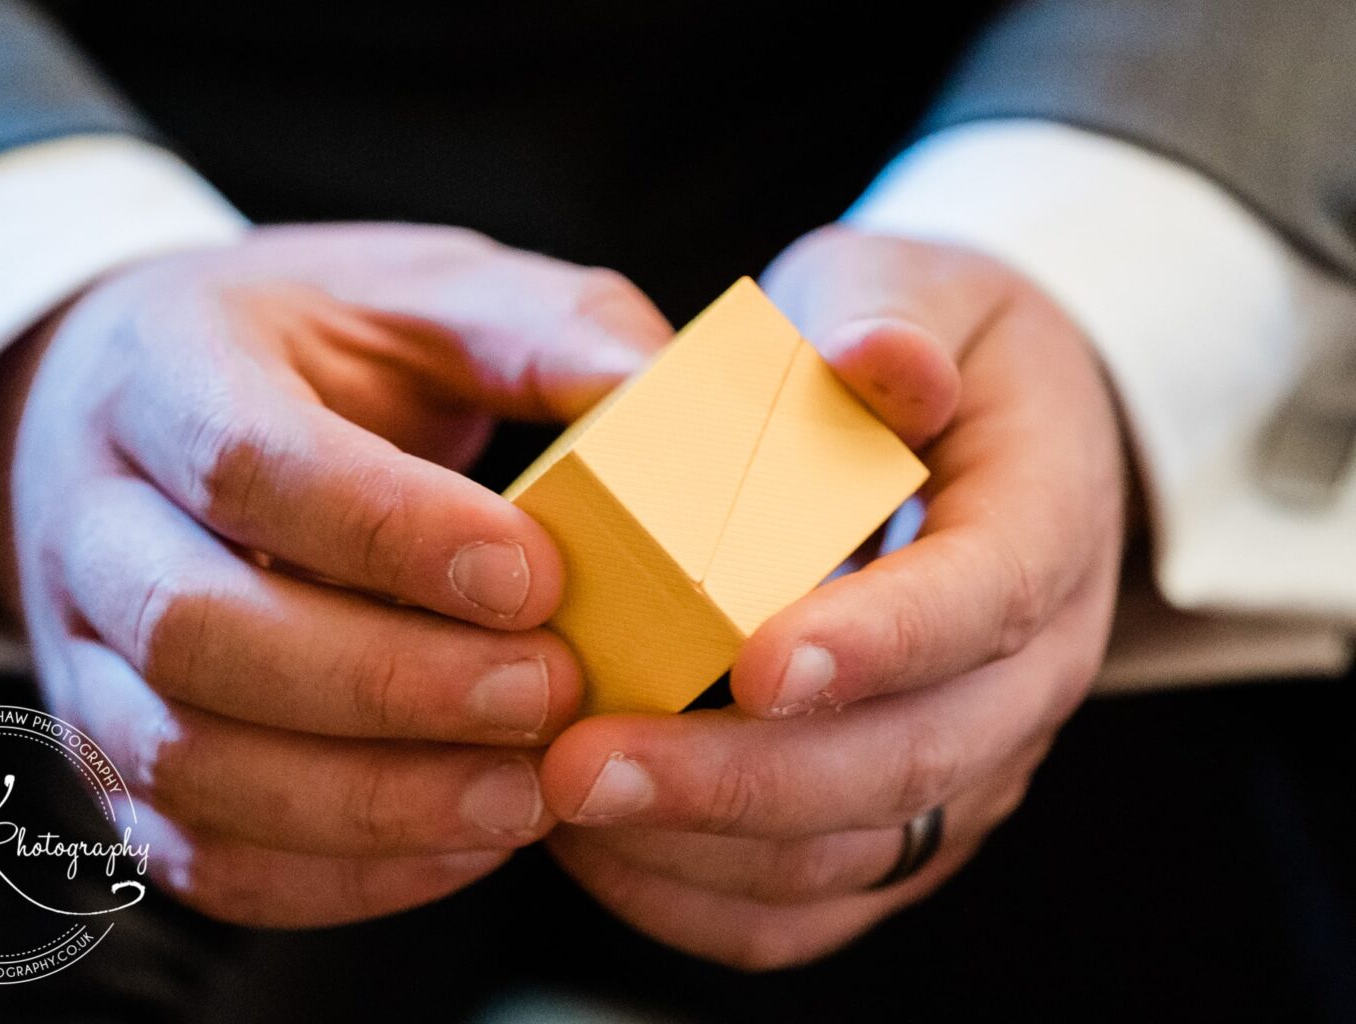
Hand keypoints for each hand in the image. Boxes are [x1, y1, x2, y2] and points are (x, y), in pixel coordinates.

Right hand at [0, 224, 670, 925]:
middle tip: (553, 692)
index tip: (537, 576)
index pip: (248, 465)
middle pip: (198, 631)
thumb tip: (668, 394)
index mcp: (161, 372)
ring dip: (372, 801)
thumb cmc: (313, 346)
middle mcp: (90, 520)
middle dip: (389, 682)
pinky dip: (335, 874)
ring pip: (186, 762)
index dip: (392, 533)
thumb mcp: (422, 292)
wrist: (145, 407)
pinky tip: (463, 844)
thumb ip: (540, 330)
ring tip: (528, 795)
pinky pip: (199, 850)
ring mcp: (83, 651)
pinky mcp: (116, 753)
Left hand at [538, 227, 1127, 968]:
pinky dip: (702, 895)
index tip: (749, 664)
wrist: (982, 435)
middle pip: (908, 763)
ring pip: (853, 853)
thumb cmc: (926, 347)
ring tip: (560, 800)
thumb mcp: (918, 290)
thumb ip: (894, 320)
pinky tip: (598, 849)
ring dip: (701, 845)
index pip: (979, 603)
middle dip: (738, 781)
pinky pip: (813, 903)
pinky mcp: (904, 816)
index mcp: (1045, 529)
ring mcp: (971, 761)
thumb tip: (877, 358)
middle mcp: (1025, 671)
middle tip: (583, 766)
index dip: (872, 642)